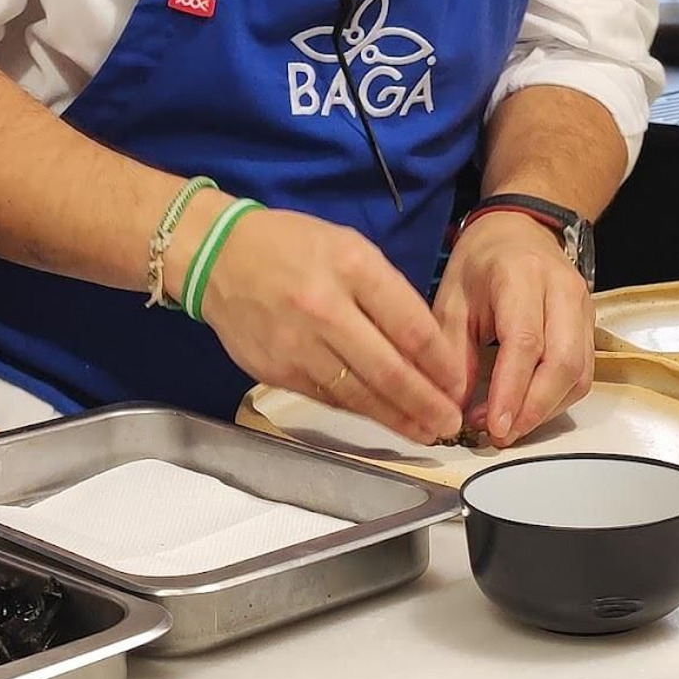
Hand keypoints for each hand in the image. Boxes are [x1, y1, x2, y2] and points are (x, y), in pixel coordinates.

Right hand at [171, 198, 465, 443]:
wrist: (218, 258)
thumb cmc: (294, 247)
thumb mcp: (349, 248)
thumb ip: (387, 292)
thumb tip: (426, 346)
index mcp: (352, 267)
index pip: (410, 326)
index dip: (442, 364)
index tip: (460, 385)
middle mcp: (325, 308)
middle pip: (388, 370)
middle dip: (426, 404)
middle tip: (451, 423)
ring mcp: (297, 345)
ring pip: (358, 394)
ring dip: (397, 419)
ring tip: (426, 432)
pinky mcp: (276, 371)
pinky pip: (328, 398)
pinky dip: (359, 411)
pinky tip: (382, 419)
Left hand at [433, 212, 593, 447]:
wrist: (521, 229)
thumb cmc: (481, 264)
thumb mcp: (452, 300)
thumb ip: (452, 355)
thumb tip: (453, 411)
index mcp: (522, 276)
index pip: (525, 342)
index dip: (511, 391)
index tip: (493, 427)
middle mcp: (562, 291)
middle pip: (563, 363)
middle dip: (533, 409)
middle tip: (499, 435)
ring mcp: (584, 309)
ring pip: (579, 374)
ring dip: (545, 410)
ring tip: (508, 427)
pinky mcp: (591, 326)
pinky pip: (583, 374)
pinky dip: (556, 400)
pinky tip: (527, 410)